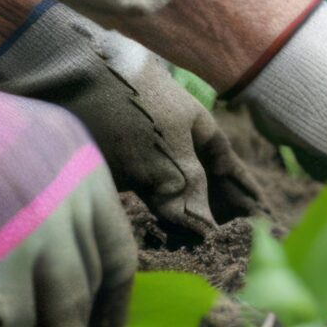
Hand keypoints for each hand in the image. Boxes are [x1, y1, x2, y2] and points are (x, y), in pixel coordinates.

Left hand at [0, 0, 262, 242]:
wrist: (65, 76)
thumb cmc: (127, 111)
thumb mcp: (166, 153)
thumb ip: (187, 191)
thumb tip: (204, 229)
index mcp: (196, 128)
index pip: (227, 166)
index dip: (243, 192)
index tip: (261, 217)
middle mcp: (172, 140)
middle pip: (202, 180)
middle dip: (218, 210)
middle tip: (233, 243)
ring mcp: (141, 151)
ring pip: (170, 191)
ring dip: (183, 217)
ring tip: (195, 249)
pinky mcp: (109, 164)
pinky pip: (141, 195)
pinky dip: (153, 215)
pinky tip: (156, 234)